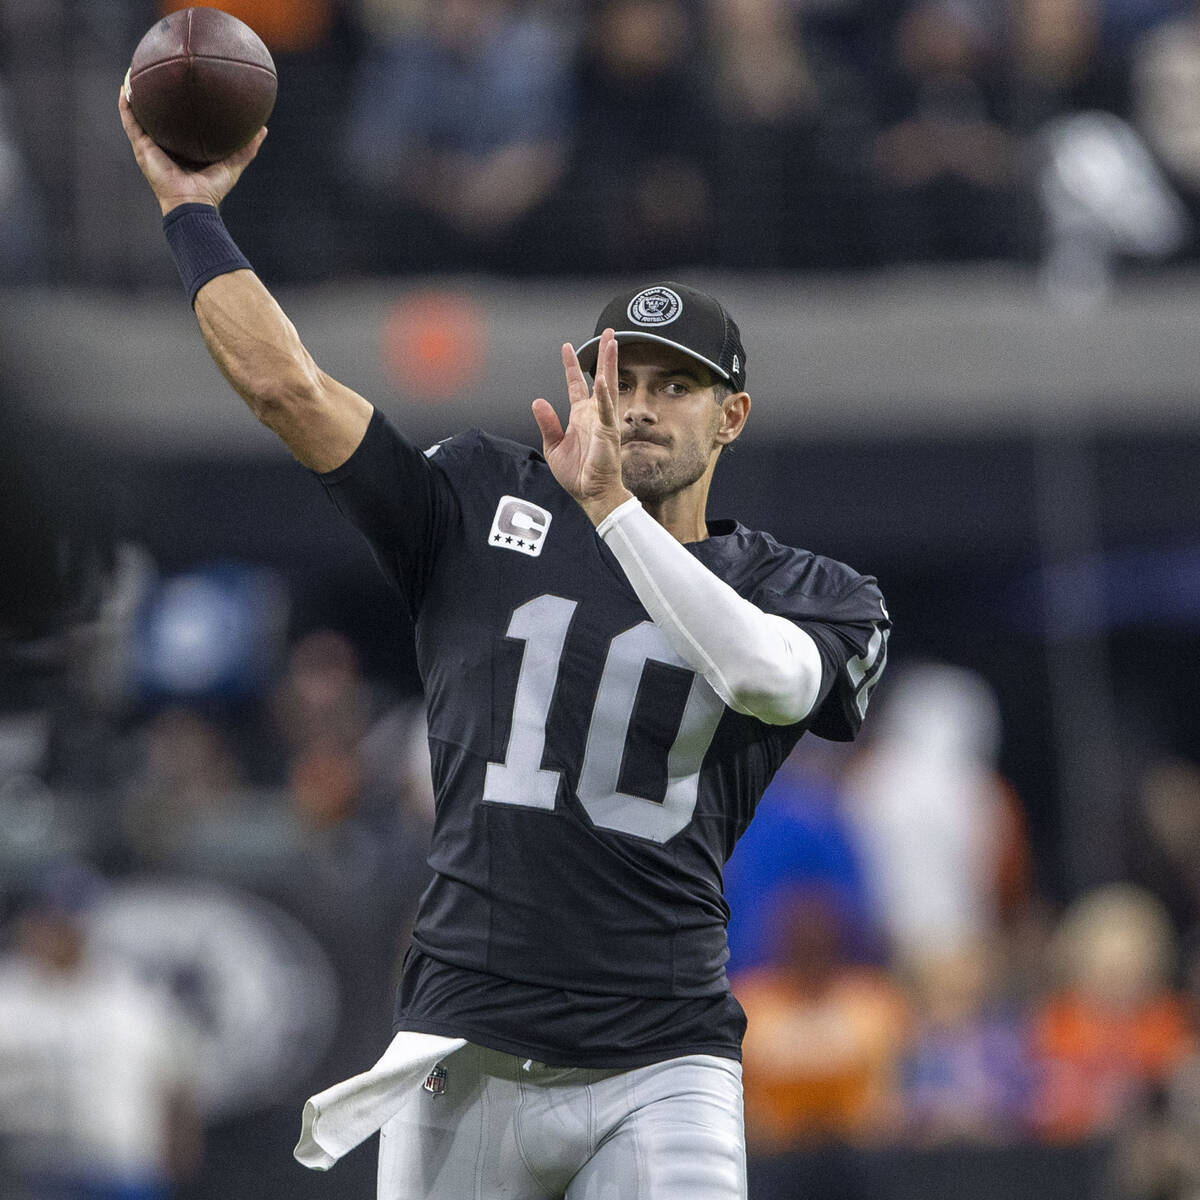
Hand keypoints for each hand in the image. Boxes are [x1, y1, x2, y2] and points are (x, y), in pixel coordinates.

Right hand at [118, 81, 265, 215]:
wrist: (193, 203)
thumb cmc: (212, 189)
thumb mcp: (233, 163)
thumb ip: (247, 148)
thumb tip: (263, 129)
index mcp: (182, 148)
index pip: (179, 124)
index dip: (179, 107)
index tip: (182, 86)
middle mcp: (164, 146)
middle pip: (157, 117)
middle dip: (155, 97)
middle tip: (158, 73)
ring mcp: (150, 146)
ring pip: (138, 115)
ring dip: (135, 95)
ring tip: (134, 72)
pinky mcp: (141, 148)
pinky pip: (130, 121)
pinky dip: (125, 105)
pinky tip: (125, 86)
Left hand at [532, 329, 633, 524]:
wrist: (589, 495)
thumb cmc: (575, 474)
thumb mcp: (553, 446)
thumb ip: (547, 423)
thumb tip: (537, 401)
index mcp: (581, 416)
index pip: (575, 384)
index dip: (571, 365)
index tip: (566, 346)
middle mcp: (594, 415)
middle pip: (599, 378)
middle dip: (604, 355)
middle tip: (609, 332)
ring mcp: (603, 422)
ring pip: (607, 388)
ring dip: (609, 365)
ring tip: (612, 343)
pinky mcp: (608, 434)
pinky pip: (606, 412)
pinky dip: (603, 397)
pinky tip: (600, 380)